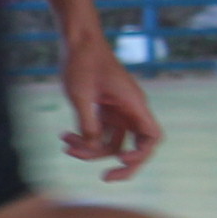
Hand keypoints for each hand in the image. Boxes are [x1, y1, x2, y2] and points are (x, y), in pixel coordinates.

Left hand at [55, 31, 161, 181]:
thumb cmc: (82, 61)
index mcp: (133, 104)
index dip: (142, 154)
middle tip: (105, 178)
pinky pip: (99, 132)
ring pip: (111, 141)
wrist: (76, 39)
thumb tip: (92, 148)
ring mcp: (118, 110)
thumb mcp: (80, 95)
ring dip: (90, 149)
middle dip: (121, 164)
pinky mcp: (104, 109)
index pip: (151, 137)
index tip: (122, 159)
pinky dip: (84, 137)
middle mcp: (130, 109)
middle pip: (135, 146)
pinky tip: (65, 137)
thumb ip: (88, 124)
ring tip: (66, 145)